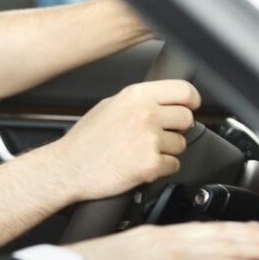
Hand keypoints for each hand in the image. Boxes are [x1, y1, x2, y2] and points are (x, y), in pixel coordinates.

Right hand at [46, 79, 199, 202]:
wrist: (68, 168)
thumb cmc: (84, 141)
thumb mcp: (108, 106)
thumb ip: (138, 101)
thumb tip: (162, 101)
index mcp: (135, 96)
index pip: (184, 90)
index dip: (191, 101)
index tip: (190, 107)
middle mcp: (145, 114)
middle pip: (187, 118)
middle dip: (176, 128)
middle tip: (157, 135)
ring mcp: (149, 140)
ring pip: (181, 144)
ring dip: (167, 150)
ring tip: (140, 151)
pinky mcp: (151, 164)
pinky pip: (173, 165)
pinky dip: (160, 168)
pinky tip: (140, 165)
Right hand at [65, 222, 258, 259]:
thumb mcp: (120, 259)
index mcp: (152, 235)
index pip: (197, 229)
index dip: (225, 229)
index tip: (243, 230)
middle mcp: (166, 238)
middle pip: (215, 232)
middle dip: (247, 233)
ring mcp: (172, 252)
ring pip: (222, 245)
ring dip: (252, 248)